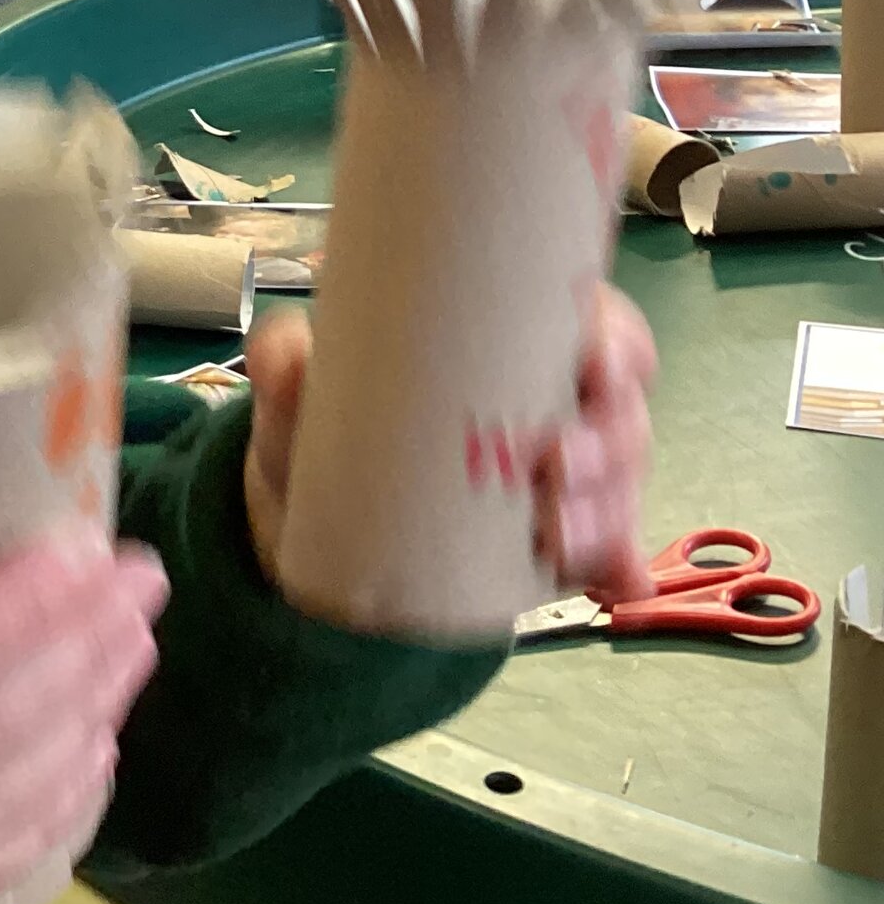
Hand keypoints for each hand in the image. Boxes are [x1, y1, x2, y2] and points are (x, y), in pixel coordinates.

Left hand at [242, 286, 658, 602]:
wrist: (312, 509)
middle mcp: (553, 399)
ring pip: (619, 480)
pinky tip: (615, 582)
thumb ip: (284, 361)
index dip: (613, 338)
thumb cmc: (322, 420)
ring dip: (608, 507)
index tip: (596, 365)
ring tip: (560, 531)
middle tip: (559, 462)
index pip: (590, 321)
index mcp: (509, 337)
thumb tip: (288, 352)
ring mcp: (564, 474)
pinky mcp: (559, 537)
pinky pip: (608, 549)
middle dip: (608, 437)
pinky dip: (618, 566)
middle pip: (618, 407)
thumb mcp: (297, 388)